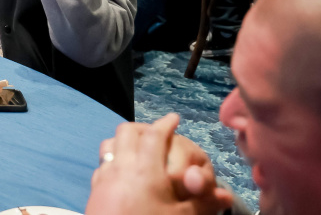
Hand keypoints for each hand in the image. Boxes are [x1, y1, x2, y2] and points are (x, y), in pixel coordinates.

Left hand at [88, 114, 231, 214]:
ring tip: (139, 149)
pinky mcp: (94, 190)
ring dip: (124, 141)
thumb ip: (203, 202)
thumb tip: (226, 195)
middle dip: (144, 128)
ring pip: (110, 144)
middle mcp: (121, 166)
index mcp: (145, 169)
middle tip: (158, 133)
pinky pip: (102, 164)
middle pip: (127, 132)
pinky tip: (122, 171)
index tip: (174, 118)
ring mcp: (103, 177)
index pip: (155, 135)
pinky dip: (113, 159)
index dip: (166, 124)